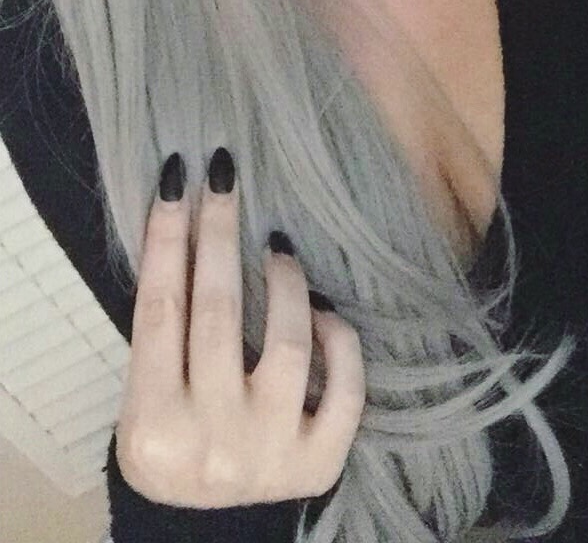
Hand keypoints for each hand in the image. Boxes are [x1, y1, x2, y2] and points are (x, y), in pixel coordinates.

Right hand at [115, 156, 365, 507]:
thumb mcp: (148, 399)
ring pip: (287, 342)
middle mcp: (209, 438)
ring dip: (285, 282)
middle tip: (225, 177)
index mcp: (153, 423)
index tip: (179, 179)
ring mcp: (269, 452)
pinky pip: (343, 386)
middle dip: (220, 233)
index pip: (160, 309)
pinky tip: (323, 311)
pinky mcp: (319, 462)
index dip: (169, 237)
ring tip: (278, 249)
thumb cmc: (176, 441)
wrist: (206, 531)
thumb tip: (195, 230)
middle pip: (218, 312)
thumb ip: (167, 334)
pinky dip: (337, 339)